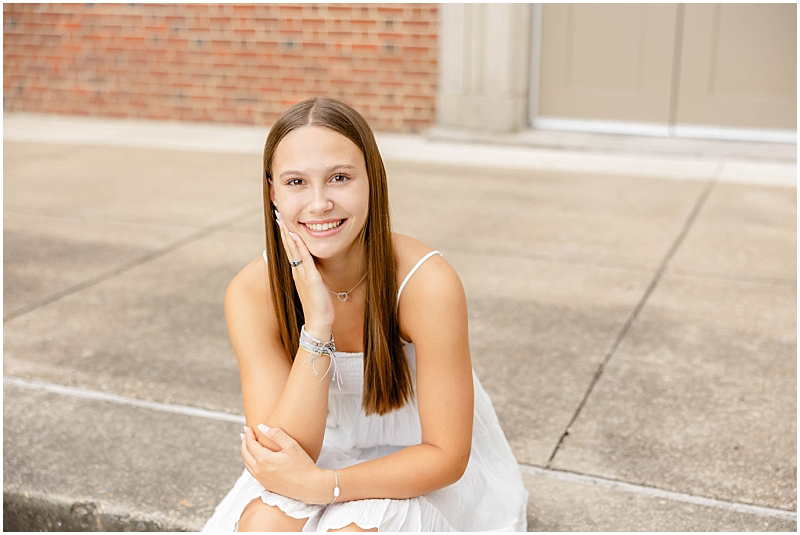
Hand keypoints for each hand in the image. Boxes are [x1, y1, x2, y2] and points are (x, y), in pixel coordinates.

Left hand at [242, 425, 326, 503]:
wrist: (309, 486)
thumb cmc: (303, 465)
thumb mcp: (291, 446)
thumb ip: (276, 434)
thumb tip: (261, 427)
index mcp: (264, 460)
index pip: (250, 444)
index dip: (248, 434)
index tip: (248, 427)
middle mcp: (259, 471)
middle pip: (245, 454)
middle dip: (244, 442)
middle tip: (245, 433)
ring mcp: (262, 480)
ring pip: (247, 464)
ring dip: (246, 453)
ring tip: (248, 445)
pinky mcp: (266, 485)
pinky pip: (252, 472)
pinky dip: (250, 463)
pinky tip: (255, 459)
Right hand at [275, 213, 334, 336]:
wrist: (318, 322)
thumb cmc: (318, 306)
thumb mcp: (313, 286)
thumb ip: (311, 275)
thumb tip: (312, 267)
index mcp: (298, 273)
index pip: (290, 250)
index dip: (286, 236)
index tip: (281, 222)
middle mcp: (297, 272)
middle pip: (288, 247)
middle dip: (283, 231)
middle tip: (277, 215)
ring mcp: (302, 275)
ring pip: (294, 251)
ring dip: (288, 235)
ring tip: (282, 221)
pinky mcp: (311, 279)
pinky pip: (305, 260)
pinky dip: (300, 247)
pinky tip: (297, 237)